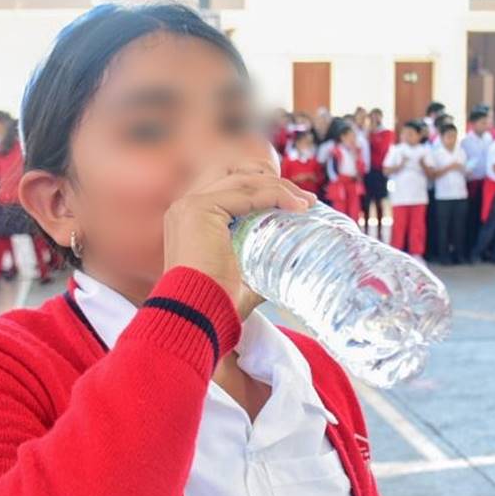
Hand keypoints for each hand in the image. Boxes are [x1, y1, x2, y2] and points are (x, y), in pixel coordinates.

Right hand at [163, 136, 314, 313]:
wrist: (196, 317)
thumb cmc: (215, 307)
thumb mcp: (242, 280)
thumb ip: (261, 269)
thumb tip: (289, 271)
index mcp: (192, 220)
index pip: (231, 188)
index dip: (264, 188)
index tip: (295, 203)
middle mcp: (187, 207)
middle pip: (239, 178)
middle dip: (275, 184)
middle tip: (307, 201)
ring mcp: (191, 205)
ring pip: (245, 181)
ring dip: (280, 188)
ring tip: (307, 204)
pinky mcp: (200, 208)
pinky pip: (247, 193)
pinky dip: (275, 196)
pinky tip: (296, 207)